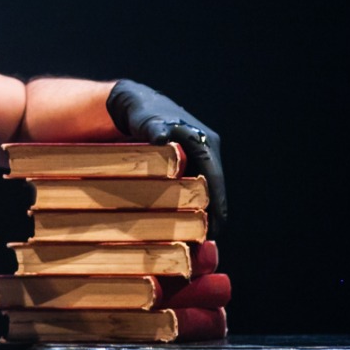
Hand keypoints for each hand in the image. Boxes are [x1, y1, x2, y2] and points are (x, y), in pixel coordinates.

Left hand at [107, 79, 226, 234]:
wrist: (131, 103)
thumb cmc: (142, 110)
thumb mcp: (147, 118)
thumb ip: (154, 128)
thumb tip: (160, 138)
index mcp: (205, 142)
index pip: (216, 179)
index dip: (217, 206)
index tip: (214, 231)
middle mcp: (205, 152)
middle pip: (211, 191)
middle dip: (208, 217)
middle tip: (201, 245)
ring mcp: (195, 160)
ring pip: (199, 193)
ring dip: (196, 215)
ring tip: (190, 244)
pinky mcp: (182, 167)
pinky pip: (188, 190)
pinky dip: (184, 207)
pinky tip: (175, 228)